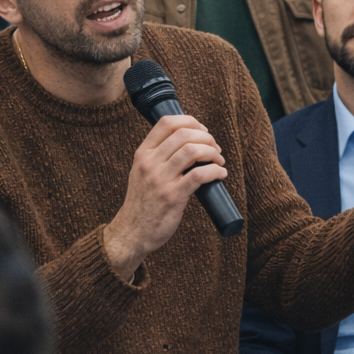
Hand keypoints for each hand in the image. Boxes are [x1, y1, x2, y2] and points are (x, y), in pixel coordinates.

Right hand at [104, 114, 227, 279]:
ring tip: (219, 161)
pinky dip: (215, 171)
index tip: (203, 131)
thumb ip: (158, 156)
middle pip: (184, 134)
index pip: (166, 122)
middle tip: (215, 149)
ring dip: (212, 152)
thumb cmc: (143, 202)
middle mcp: (149, 163)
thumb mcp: (141, 172)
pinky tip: (220, 174)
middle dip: (207, 138)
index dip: (190, 121)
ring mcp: (160, 180)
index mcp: (142, 153)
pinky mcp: (172, 196)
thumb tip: (189, 142)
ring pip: (192, 151)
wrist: (132, 232)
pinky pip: (200, 175)